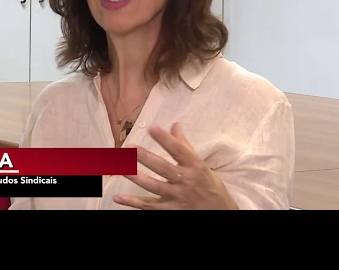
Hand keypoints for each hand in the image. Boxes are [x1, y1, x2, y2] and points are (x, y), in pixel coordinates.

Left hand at [113, 122, 237, 209]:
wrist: (220, 214)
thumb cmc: (210, 186)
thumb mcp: (201, 165)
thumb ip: (185, 146)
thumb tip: (174, 125)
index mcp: (195, 167)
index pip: (179, 151)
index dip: (166, 140)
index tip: (152, 128)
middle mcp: (186, 181)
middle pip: (164, 169)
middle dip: (147, 158)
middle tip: (131, 148)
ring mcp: (177, 197)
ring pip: (154, 187)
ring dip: (137, 178)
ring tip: (121, 168)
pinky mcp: (170, 210)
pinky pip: (149, 206)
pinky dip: (133, 202)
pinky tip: (118, 197)